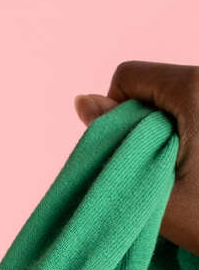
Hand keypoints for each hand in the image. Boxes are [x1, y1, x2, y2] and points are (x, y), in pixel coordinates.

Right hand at [74, 63, 198, 255]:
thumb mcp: (156, 191)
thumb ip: (112, 144)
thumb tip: (81, 103)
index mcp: (196, 88)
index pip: (129, 77)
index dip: (116, 117)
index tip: (135, 158)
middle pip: (155, 89)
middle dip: (146, 130)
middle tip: (165, 175)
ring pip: (175, 105)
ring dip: (168, 140)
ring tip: (189, 178)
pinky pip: (196, 117)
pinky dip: (190, 142)